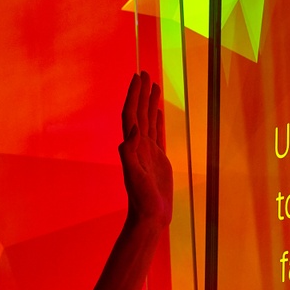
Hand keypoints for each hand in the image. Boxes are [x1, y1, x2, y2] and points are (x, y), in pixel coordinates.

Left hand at [119, 72, 173, 227]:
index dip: (133, 96)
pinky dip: (157, 119)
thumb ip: (131, 153)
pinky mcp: (158, 158)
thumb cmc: (142, 199)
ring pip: (148, 120)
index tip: (137, 77)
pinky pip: (157, 133)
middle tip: (145, 73)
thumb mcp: (135, 176)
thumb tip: (133, 128)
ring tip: (153, 85)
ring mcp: (148, 151)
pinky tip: (159, 111)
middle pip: (139, 112)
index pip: (131, 114)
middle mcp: (138, 145)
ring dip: (149, 102)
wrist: (150, 216)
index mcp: (132, 146)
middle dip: (141, 92)